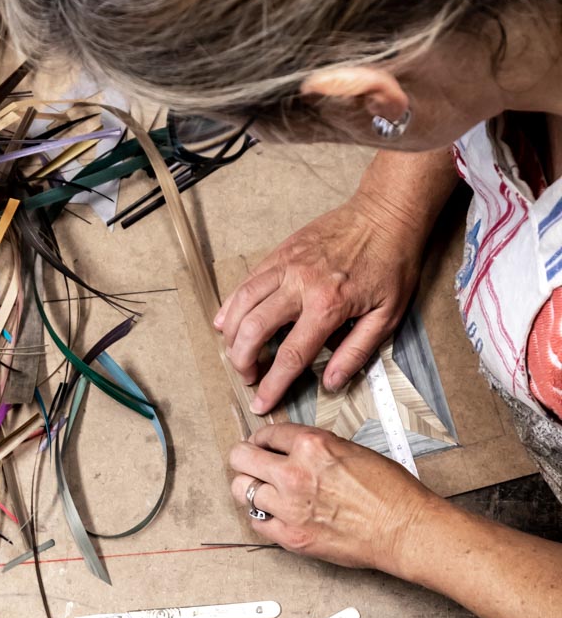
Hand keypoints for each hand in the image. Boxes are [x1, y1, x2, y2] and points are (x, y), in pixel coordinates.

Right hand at [215, 195, 425, 414]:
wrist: (386, 214)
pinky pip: (247, 281)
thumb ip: (357, 351)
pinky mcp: (280, 252)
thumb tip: (332, 382)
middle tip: (247, 376)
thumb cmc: (392, 264)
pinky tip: (225, 320)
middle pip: (254, 330)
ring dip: (231, 334)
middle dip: (242, 360)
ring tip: (234, 352)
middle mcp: (300, 285)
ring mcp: (286, 265)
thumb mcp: (387, 315)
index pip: (291, 355)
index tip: (261, 403)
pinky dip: (231, 303)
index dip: (272, 384)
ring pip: (242, 303)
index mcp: (329, 305)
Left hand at [228, 423, 438, 573]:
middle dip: (245, 458)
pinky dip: (262, 515)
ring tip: (263, 489)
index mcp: (311, 447)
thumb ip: (317, 448)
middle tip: (251, 463)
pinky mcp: (290, 536)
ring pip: (242, 490)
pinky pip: (256, 521)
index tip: (261, 444)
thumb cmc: (390, 492)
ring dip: (250, 488)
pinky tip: (274, 513)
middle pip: (240, 458)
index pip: (267, 433)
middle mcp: (294, 474)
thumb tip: (294, 450)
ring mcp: (289, 508)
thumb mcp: (352, 450)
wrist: (403, 529)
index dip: (262, 438)